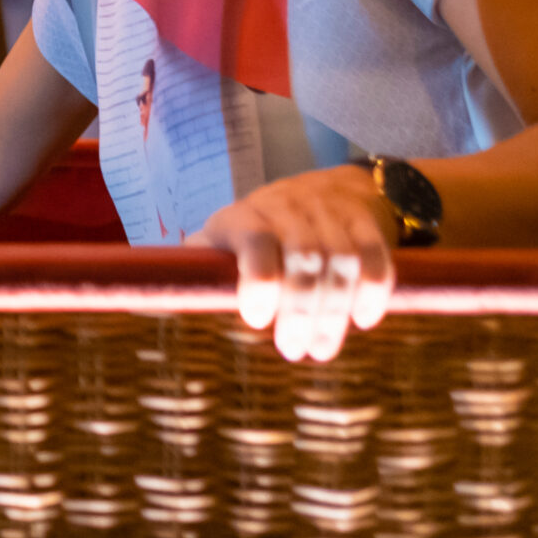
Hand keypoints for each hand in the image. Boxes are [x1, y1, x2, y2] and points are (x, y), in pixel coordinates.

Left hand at [188, 166, 398, 362]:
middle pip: (303, 263)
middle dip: (300, 314)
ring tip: (321, 349)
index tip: (258, 320)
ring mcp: (331, 215)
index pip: (256, 242)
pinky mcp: (366, 224)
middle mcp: (290, 211)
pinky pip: (377, 259)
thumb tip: (161, 293)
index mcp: (247, 217)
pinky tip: (363, 319)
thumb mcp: (227, 233)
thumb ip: (202, 261)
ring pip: (340, 264)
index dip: (259, 281)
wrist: (332, 186)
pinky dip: (374, 292)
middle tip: (294, 351)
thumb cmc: (264, 224)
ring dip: (334, 313)